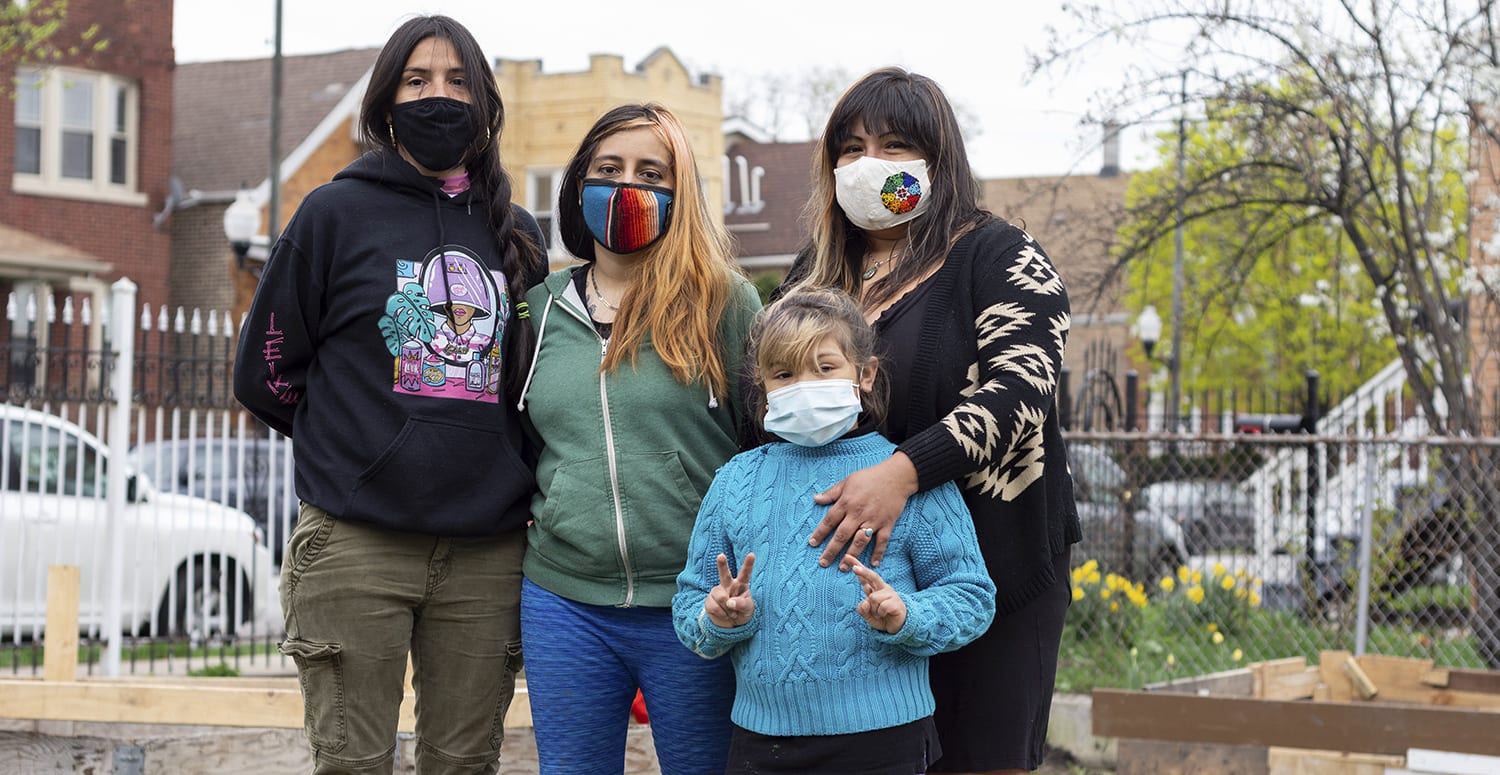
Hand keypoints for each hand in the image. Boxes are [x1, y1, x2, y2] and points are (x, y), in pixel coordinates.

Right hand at [705, 552, 755, 627]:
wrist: (730, 624)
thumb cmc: (742, 612)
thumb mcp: (748, 609)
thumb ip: (742, 604)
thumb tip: (729, 602)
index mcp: (741, 584)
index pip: (745, 573)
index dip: (748, 564)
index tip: (752, 554)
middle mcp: (728, 585)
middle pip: (724, 574)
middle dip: (722, 564)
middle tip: (721, 556)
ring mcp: (717, 592)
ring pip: (721, 598)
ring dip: (728, 610)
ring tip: (731, 613)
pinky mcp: (709, 600)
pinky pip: (715, 607)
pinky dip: (722, 615)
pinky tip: (724, 614)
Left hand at [807, 452, 918, 568]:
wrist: (896, 476)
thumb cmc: (870, 477)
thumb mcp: (848, 481)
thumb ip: (831, 493)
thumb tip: (815, 498)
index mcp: (847, 502)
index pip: (829, 521)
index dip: (820, 533)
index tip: (812, 544)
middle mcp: (858, 513)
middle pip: (842, 535)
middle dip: (831, 550)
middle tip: (823, 563)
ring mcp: (873, 520)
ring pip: (860, 541)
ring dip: (851, 555)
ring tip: (843, 567)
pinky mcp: (887, 524)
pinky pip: (882, 541)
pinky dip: (878, 553)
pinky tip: (873, 564)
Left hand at [849, 556, 906, 633]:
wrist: (899, 626)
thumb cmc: (882, 617)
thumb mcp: (868, 615)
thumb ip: (863, 609)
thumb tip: (865, 603)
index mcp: (875, 589)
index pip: (865, 576)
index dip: (857, 566)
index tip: (847, 557)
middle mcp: (882, 589)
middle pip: (872, 576)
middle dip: (863, 571)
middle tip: (855, 568)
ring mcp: (890, 594)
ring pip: (873, 598)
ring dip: (873, 609)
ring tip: (879, 614)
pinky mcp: (896, 602)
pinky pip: (882, 607)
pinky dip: (880, 613)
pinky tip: (885, 614)